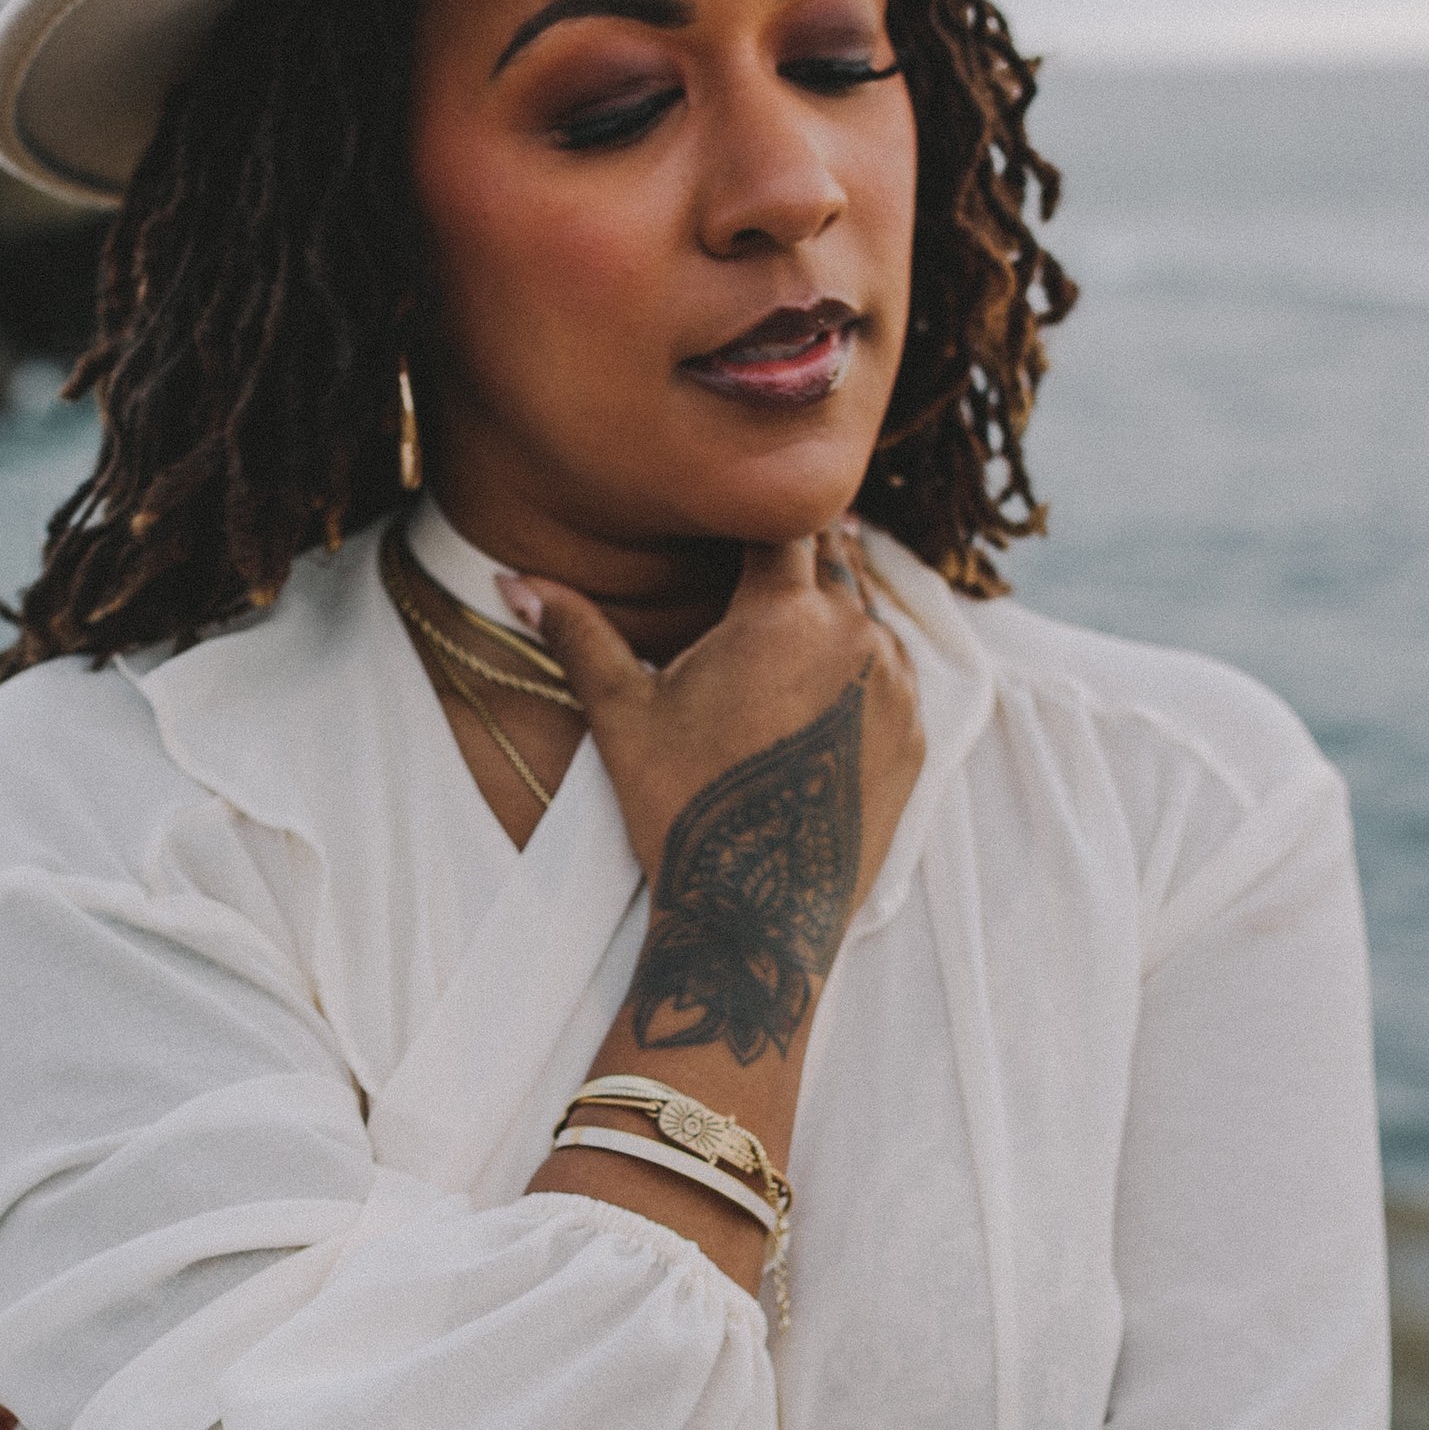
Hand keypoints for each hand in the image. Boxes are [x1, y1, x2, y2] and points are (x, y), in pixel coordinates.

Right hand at [505, 528, 922, 928]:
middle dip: (798, 564)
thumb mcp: (623, 715)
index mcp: (785, 613)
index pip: (785, 524)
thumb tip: (510, 580)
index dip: (761, 515)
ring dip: (834, 620)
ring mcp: (895, 688)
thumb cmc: (684, 807)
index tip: (738, 516)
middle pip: (835, 564)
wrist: (756, 914)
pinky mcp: (917, 737)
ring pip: (869, 620)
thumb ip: (577, 634)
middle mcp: (856, 637)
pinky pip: (894, 678)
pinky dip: (861, 676)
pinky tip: (818, 704)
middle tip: (759, 573)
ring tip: (786, 649)